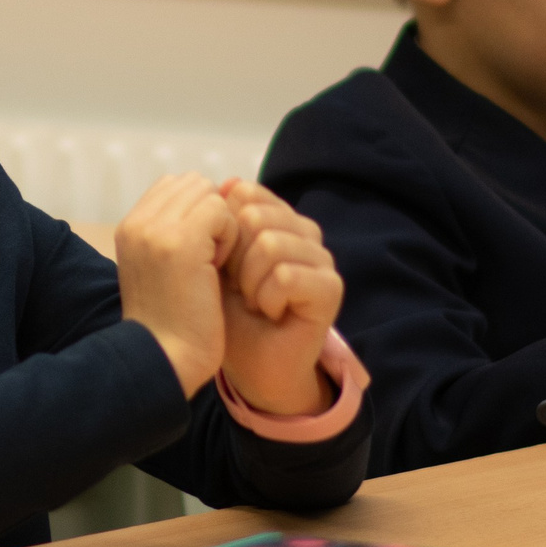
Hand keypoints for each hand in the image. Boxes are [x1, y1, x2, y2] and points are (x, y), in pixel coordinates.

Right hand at [116, 172, 238, 395]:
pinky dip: (230, 237)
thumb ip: (174, 231)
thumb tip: (212, 197)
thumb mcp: (162, 269)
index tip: (201, 251)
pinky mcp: (181, 241)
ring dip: (222, 225)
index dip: (198, 211)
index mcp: (129, 228)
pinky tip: (218, 269)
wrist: (165, 359)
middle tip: (211, 257)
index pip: (174, 186)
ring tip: (214, 263)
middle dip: (211, 213)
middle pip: (193, 183)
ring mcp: (156, 230)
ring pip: (208, 193)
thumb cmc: (172, 323)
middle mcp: (137, 223)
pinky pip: (222, 212)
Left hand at [215, 181, 342, 416]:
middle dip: (232, 256)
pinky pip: (286, 275)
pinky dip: (266, 298)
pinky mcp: (331, 287)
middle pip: (255, 214)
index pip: (246, 192)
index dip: (221, 228)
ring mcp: (321, 258)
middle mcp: (303, 232)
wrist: (249, 365)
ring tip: (252, 301)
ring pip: (270, 243)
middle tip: (237, 287)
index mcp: (276, 218)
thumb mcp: (214, 261)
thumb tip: (228, 181)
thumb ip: (221, 223)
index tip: (219, 262)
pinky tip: (269, 312)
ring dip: (248, 281)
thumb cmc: (229, 313)